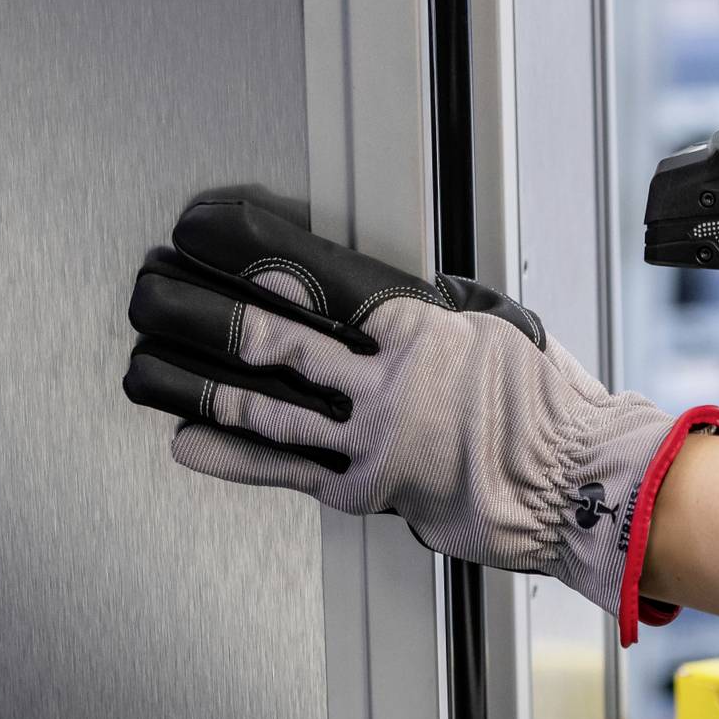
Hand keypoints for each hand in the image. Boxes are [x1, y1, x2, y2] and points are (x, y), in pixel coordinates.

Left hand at [121, 192, 718, 643]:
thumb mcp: (491, 325)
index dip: (247, 250)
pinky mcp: (365, 489)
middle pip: (267, 338)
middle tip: (151, 291)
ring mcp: (370, 438)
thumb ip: (427, 309)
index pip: (310, 276)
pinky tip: (187, 438)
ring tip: (143, 361)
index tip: (201, 230)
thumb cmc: (545, 404)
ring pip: (261, 405)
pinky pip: (284, 470)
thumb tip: (382, 293)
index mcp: (413, 325)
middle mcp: (383, 380)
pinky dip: (230, 455)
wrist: (575, 484)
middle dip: (197, 311)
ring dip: (193, 381)